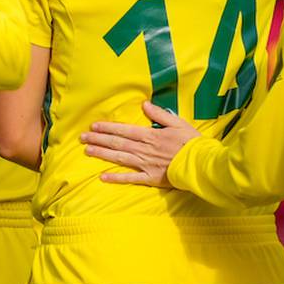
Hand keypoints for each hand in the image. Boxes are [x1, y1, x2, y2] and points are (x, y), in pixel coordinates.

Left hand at [80, 101, 199, 187]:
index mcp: (150, 135)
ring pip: (119, 158)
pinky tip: (102, 177)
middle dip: (99, 139)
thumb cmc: (191, 142)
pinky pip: (130, 179)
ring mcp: (146, 165)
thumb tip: (144, 104)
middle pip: (117, 143)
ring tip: (87, 151)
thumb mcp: (177, 122)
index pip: (124, 130)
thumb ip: (159, 114)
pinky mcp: (150, 178)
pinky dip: (116, 178)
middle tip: (82, 137)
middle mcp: (144, 149)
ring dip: (102, 154)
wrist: (201, 164)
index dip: (108, 127)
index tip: (94, 125)